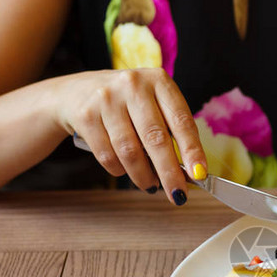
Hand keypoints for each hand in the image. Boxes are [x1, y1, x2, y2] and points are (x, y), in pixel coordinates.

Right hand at [55, 68, 206, 203]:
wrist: (77, 92)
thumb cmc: (128, 104)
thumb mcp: (153, 105)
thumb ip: (171, 132)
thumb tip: (188, 173)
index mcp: (159, 81)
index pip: (181, 120)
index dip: (192, 150)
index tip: (199, 173)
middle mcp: (133, 85)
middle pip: (156, 139)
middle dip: (169, 173)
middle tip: (178, 195)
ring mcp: (107, 99)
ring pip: (130, 151)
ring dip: (143, 176)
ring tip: (150, 184)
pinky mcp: (86, 115)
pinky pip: (107, 156)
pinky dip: (119, 170)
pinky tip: (125, 170)